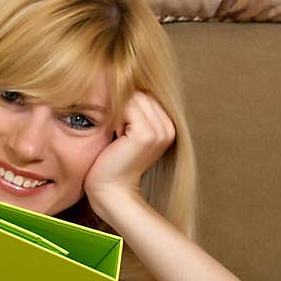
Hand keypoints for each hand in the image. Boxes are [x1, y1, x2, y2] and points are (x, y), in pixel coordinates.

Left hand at [84, 91, 175, 216]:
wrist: (111, 192)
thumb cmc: (112, 165)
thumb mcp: (127, 136)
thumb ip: (132, 115)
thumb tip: (122, 88)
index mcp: (167, 128)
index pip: (145, 96)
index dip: (127, 106)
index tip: (117, 128)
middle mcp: (168, 128)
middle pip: (141, 94)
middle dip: (123, 106)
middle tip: (114, 132)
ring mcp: (159, 131)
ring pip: (134, 98)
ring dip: (118, 111)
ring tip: (115, 134)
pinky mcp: (145, 134)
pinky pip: (126, 107)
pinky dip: (114, 117)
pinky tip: (113, 136)